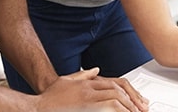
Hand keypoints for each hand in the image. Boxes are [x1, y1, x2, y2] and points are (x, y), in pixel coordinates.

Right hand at [34, 68, 148, 111]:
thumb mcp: (66, 81)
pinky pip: (108, 109)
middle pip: (118, 91)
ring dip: (128, 107)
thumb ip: (82, 75)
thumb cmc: (48, 98)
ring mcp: (87, 101)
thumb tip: (96, 70)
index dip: (129, 93)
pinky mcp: (86, 109)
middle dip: (132, 101)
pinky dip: (118, 111)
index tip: (137, 102)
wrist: (35, 108)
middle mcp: (89, 90)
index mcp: (88, 84)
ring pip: (116, 100)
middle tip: (142, 110)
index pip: (116, 84)